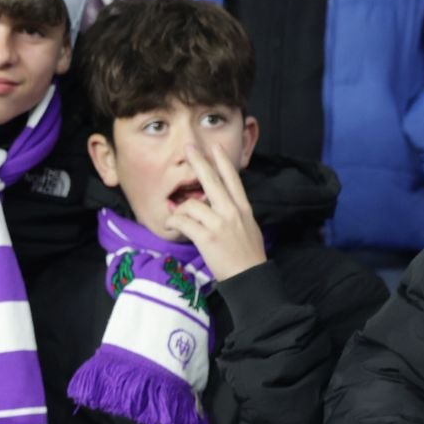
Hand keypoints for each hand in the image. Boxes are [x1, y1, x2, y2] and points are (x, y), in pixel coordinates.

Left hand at [162, 144, 266, 281]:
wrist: (251, 277)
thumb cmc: (249, 256)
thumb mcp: (249, 228)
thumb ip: (235, 214)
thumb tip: (220, 206)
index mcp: (243, 208)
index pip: (233, 179)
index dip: (223, 161)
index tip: (215, 146)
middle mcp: (231, 211)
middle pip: (212, 180)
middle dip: (199, 161)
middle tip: (188, 148)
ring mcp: (219, 223)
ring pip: (191, 204)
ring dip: (178, 210)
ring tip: (176, 218)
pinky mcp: (206, 237)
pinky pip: (183, 222)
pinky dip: (173, 223)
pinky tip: (172, 226)